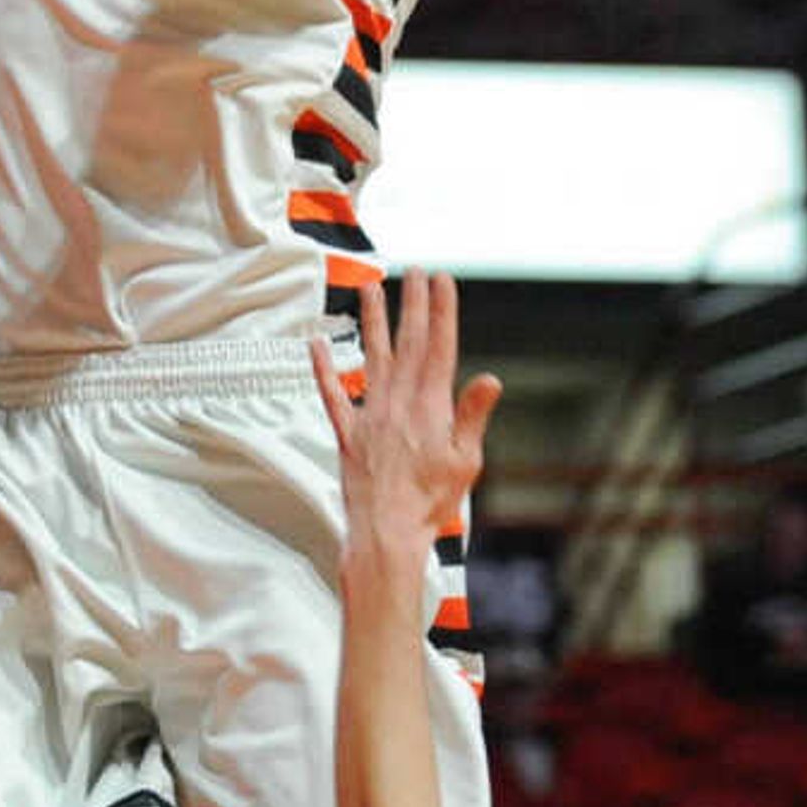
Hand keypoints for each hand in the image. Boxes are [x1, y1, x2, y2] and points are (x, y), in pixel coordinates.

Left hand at [313, 273, 499, 555]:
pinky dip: (324, 368)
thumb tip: (490, 379)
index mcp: (430, 408)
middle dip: (413, 304)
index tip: (443, 281)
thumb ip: (472, 416)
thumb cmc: (429, 504)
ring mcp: (370, 416)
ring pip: (371, 357)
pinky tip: (317, 344)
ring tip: (371, 288)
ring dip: (372, 321)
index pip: (439, 347)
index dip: (442, 311)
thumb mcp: (465, 462)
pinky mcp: (348, 434)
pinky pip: (332, 394)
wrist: (385, 533)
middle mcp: (397, 403)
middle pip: (408, 343)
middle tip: (416, 272)